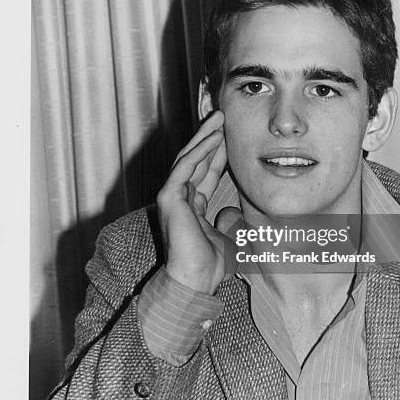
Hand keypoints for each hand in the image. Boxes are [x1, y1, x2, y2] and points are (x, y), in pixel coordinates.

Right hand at [156, 111, 239, 293]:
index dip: (217, 155)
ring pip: (188, 158)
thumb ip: (226, 221)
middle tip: (222, 118)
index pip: (204, 173)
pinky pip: (186, 166)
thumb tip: (230, 211)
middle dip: (209, 139)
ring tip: (218, 119)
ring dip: (204, 137)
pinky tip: (213, 137)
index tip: (229, 138)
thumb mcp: (225, 238)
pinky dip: (200, 150)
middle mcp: (180, 199)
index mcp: (192, 207)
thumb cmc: (209, 266)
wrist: (195, 281)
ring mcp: (172, 197)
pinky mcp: (169, 197)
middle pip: (195, 161)